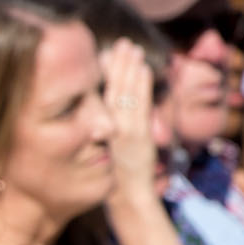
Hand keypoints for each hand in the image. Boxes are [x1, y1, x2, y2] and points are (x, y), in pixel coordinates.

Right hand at [100, 38, 159, 195]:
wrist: (128, 201)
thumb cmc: (118, 181)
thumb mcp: (110, 153)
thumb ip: (112, 133)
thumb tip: (115, 117)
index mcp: (100, 130)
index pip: (101, 96)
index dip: (104, 74)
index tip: (105, 53)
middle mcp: (108, 128)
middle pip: (111, 90)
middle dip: (116, 65)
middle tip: (121, 43)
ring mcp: (122, 131)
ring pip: (123, 93)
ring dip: (129, 68)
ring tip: (133, 48)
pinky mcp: (135, 137)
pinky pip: (137, 106)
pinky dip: (141, 86)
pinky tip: (143, 69)